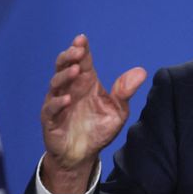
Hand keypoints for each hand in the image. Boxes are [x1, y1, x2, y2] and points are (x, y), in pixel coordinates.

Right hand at [40, 34, 146, 193]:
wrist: (83, 155)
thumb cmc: (99, 129)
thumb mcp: (118, 110)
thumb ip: (125, 91)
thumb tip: (141, 72)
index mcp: (86, 83)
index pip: (82, 61)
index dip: (81, 49)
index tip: (82, 38)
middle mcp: (70, 89)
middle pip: (64, 66)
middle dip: (69, 56)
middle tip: (78, 50)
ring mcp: (58, 103)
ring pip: (55, 83)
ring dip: (65, 75)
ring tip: (76, 70)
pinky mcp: (50, 120)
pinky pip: (51, 109)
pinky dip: (59, 103)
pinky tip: (68, 99)